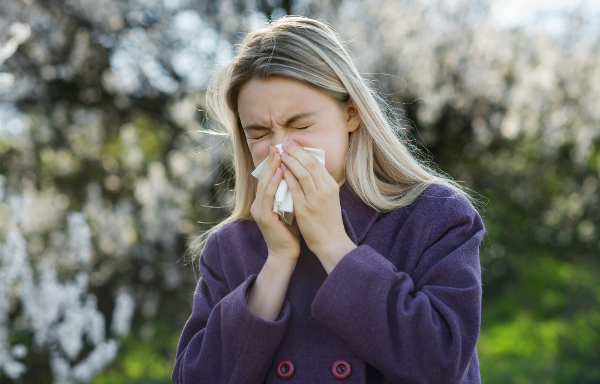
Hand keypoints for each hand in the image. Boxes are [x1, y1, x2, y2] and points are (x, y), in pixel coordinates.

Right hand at [250, 145, 300, 261]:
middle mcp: (258, 204)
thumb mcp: (291, 207)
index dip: (274, 163)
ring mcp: (259, 210)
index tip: (282, 148)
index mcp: (264, 201)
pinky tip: (279, 172)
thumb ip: (290, 193)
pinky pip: (268, 196)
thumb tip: (299, 175)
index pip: (268, 178)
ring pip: (264, 184)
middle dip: (271, 161)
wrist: (286, 253)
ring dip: (272, 168)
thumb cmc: (291, 231)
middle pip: (264, 178)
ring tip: (279, 154)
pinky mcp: (264, 217)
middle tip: (278, 146)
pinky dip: (273, 183)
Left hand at [280, 141, 356, 272]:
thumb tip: (309, 169)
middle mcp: (325, 190)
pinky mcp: (305, 209)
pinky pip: (295, 189)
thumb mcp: (329, 198)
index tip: (293, 144)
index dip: (304, 152)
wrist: (331, 241)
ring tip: (281, 153)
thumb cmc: (328, 221)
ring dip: (291, 161)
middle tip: (285, 144)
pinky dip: (287, 177)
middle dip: (296, 152)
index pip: (317, 163)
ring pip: (303, 173)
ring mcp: (316, 199)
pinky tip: (280, 170)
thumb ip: (320, 184)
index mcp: (331, 186)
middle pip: (310, 164)